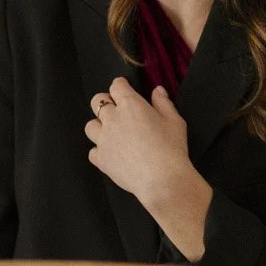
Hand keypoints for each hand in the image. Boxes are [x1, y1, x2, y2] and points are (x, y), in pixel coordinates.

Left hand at [85, 78, 210, 256]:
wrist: (162, 179)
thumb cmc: (171, 149)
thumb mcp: (174, 121)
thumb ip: (163, 103)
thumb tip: (157, 91)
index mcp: (130, 105)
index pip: (117, 86)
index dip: (120, 85)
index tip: (123, 88)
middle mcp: (112, 119)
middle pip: (97, 101)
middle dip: (105, 102)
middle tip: (117, 110)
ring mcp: (103, 139)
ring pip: (90, 126)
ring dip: (99, 126)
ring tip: (112, 133)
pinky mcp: (101, 158)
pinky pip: (93, 151)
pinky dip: (100, 151)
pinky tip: (112, 154)